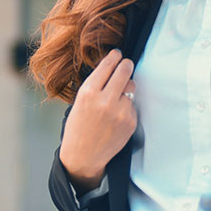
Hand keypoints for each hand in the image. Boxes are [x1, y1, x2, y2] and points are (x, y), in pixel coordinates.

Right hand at [59, 49, 136, 190]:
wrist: (83, 156)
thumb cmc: (78, 127)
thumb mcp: (79, 101)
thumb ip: (96, 84)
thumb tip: (112, 66)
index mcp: (89, 93)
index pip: (108, 65)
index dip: (114, 56)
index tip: (117, 54)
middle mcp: (105, 100)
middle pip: (125, 70)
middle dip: (126, 64)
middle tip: (125, 64)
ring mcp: (120, 112)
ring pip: (132, 86)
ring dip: (127, 86)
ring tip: (117, 95)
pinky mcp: (130, 122)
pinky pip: (133, 104)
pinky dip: (127, 105)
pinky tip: (117, 114)